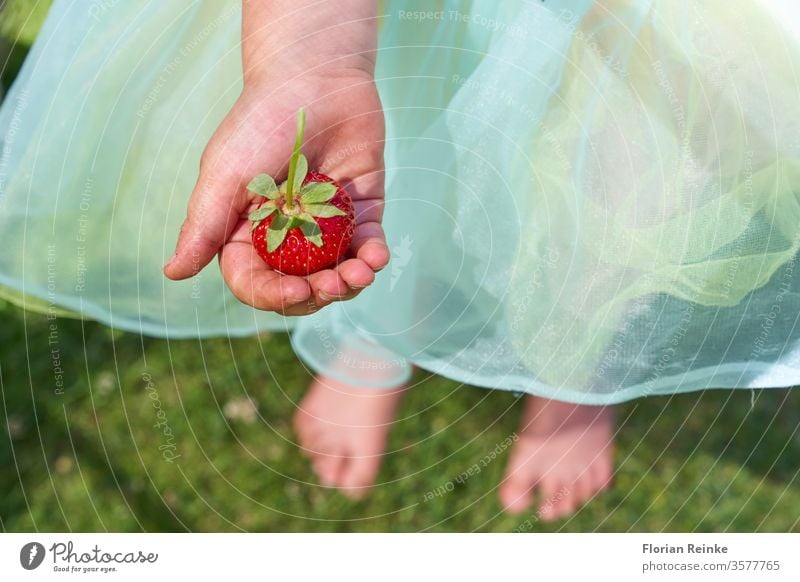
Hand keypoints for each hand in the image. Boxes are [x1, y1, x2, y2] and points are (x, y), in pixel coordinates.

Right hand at [163, 71, 388, 314]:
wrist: (316, 76)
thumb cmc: (261, 122)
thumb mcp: (225, 174)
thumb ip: (204, 225)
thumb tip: (172, 273)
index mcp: (246, 231)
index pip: (255, 281)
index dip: (274, 295)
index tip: (296, 290)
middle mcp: (285, 235)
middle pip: (300, 286)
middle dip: (318, 294)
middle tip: (333, 286)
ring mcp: (324, 225)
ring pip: (337, 274)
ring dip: (350, 283)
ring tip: (360, 275)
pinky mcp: (359, 210)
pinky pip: (368, 246)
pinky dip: (373, 258)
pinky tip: (376, 259)